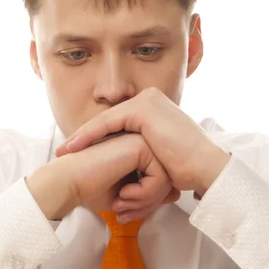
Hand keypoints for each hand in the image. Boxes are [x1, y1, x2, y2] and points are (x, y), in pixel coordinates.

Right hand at [26, 133, 179, 221]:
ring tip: (123, 204)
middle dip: (148, 205)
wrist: (67, 182)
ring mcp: (142, 140)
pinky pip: (161, 177)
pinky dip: (144, 194)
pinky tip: (124, 194)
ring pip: (167, 180)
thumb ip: (150, 193)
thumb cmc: (90, 189)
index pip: (161, 181)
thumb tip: (175, 194)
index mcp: (138, 151)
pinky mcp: (141, 145)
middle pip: (167, 181)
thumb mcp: (128, 195)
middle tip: (125, 214)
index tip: (127, 213)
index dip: (147, 203)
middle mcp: (143, 142)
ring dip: (146, 202)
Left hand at [55, 87, 230, 197]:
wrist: (204, 167)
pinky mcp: (143, 108)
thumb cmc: (185, 169)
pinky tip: (75, 147)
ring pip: (105, 121)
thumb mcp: (158, 155)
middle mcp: (150, 99)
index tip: (77, 154)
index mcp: (154, 108)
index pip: (117, 123)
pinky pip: (108, 123)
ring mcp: (147, 100)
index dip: (94, 139)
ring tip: (65, 153)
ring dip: (81, 137)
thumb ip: (142, 150)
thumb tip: (128, 164)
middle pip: (108, 120)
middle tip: (64, 153)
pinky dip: (89, 136)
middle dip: (84, 137)